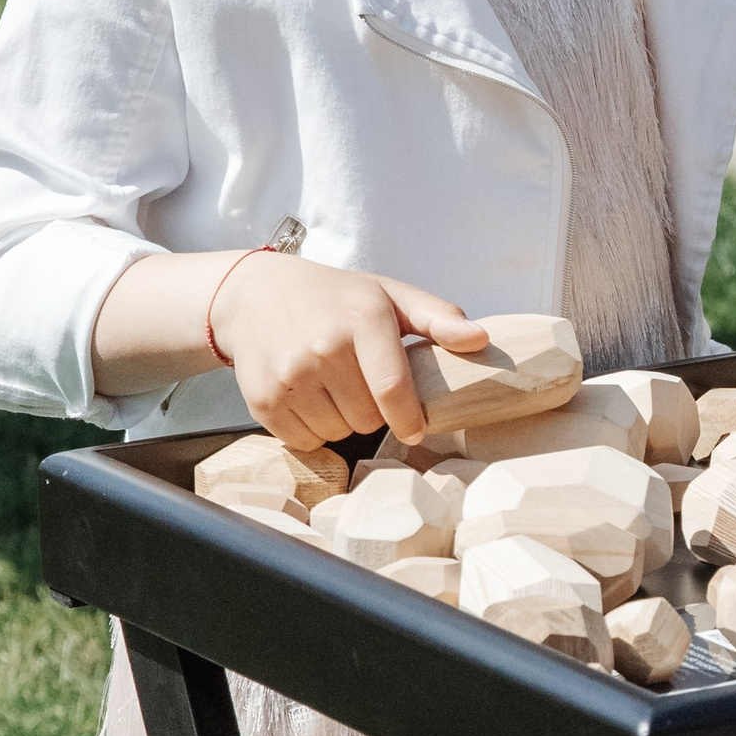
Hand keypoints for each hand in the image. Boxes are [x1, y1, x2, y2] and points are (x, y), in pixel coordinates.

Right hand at [213, 255, 486, 452]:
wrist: (254, 294)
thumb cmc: (334, 298)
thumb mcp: (388, 295)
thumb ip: (437, 318)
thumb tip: (481, 339)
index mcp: (362, 320)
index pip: (393, 390)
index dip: (409, 419)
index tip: (414, 428)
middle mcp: (322, 348)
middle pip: (367, 419)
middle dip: (372, 411)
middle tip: (360, 384)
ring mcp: (289, 376)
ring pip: (337, 433)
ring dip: (342, 421)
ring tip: (332, 387)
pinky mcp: (263, 401)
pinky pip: (304, 441)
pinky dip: (312, 429)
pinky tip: (308, 397)